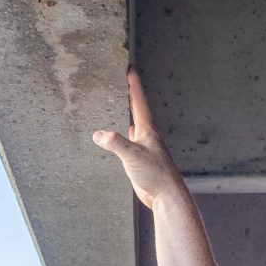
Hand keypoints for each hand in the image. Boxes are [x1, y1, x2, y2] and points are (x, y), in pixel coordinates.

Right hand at [93, 68, 184, 209]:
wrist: (166, 196)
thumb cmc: (155, 175)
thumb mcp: (132, 156)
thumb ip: (116, 144)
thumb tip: (99, 134)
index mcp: (147, 131)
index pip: (139, 102)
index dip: (134, 85)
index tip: (130, 69)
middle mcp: (147, 137)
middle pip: (138, 111)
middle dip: (130, 96)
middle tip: (125, 81)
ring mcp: (144, 148)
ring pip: (135, 126)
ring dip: (128, 114)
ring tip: (120, 104)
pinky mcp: (141, 161)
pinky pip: (131, 142)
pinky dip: (124, 135)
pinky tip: (122, 136)